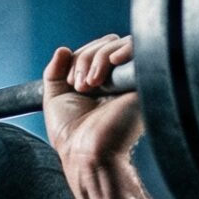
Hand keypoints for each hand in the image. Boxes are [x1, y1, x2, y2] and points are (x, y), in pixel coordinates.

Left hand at [41, 35, 143, 170]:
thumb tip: (62, 49)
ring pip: (120, 44)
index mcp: (100, 81)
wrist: (87, 155)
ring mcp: (131, 80)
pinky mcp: (144, 83)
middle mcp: (118, 79)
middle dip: (86, 57)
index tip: (71, 82)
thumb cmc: (72, 135)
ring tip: (91, 85)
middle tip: (80, 86)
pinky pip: (140, 51)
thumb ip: (54, 71)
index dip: (80, 57)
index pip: (95, 48)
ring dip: (98, 58)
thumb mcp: (55, 98)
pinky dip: (124, 49)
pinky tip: (112, 62)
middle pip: (107, 43)